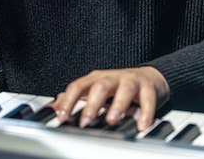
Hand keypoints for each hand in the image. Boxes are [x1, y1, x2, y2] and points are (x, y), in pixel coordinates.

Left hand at [52, 66, 169, 131]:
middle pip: (100, 86)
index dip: (69, 100)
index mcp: (96, 79)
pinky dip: (146, 112)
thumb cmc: (117, 86)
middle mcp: (112, 77)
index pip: (78, 86)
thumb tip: (55, 106)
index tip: (62, 116)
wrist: (148, 77)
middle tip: (86, 122)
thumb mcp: (94, 89)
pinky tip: (142, 125)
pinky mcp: (147, 86)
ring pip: (124, 88)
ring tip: (112, 120)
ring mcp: (130, 80)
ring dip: (118, 105)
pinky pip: (148, 98)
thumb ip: (76, 97)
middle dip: (92, 104)